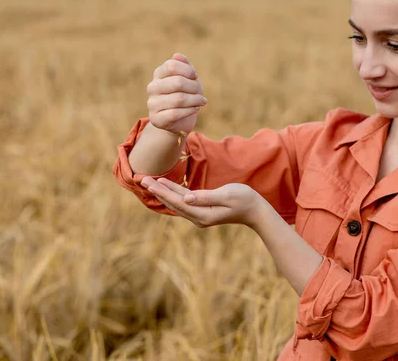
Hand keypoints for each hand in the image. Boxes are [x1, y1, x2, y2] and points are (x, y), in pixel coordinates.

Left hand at [140, 176, 262, 227]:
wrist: (255, 210)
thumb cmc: (244, 199)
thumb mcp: (226, 195)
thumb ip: (205, 197)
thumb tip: (186, 198)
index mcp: (202, 214)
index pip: (177, 201)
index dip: (162, 191)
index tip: (149, 182)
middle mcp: (198, 218)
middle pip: (173, 203)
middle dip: (157, 191)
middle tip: (141, 179)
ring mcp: (199, 216)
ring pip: (176, 203)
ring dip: (162, 192)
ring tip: (149, 182)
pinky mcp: (202, 212)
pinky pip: (183, 202)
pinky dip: (172, 194)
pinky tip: (164, 187)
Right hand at [146, 53, 206, 135]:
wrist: (179, 121)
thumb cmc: (185, 95)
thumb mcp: (188, 79)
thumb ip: (184, 66)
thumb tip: (177, 55)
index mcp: (158, 74)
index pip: (171, 66)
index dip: (188, 70)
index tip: (195, 76)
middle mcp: (152, 88)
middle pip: (177, 82)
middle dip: (194, 87)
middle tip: (199, 92)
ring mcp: (152, 104)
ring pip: (179, 99)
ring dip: (195, 100)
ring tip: (201, 101)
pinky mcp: (156, 119)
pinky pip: (176, 113)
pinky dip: (190, 110)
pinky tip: (195, 109)